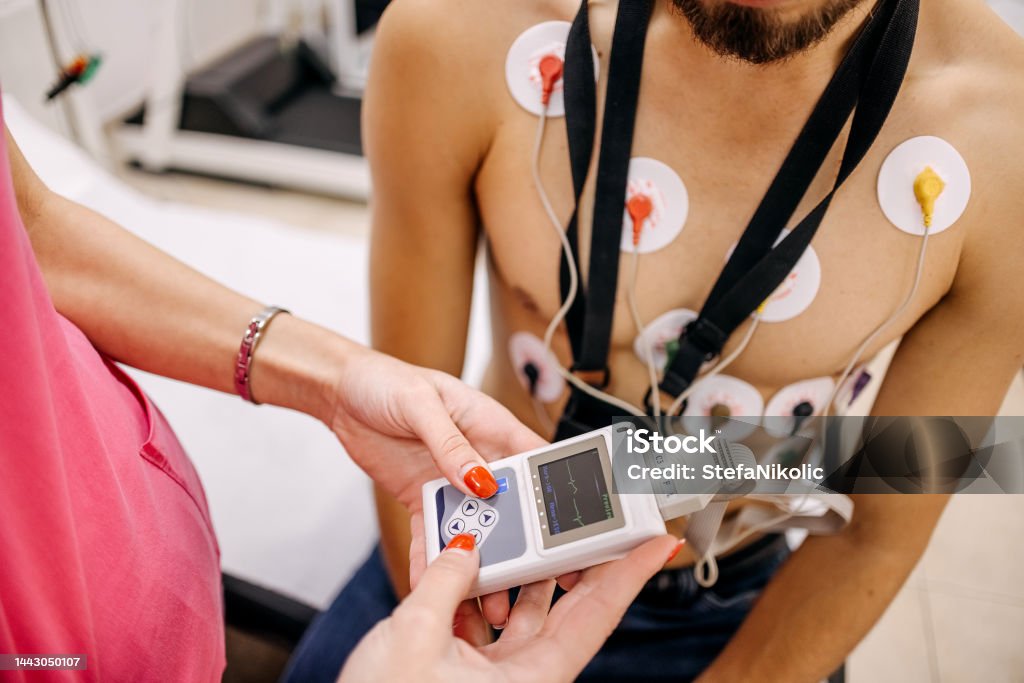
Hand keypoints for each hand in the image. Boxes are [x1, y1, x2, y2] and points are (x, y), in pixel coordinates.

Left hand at [325, 346, 545, 581]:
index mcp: (490, 425)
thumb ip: (450, 443)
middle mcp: (477, 456)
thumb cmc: (386, 380)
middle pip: (508, 504)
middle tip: (515, 575)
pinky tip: (430, 579)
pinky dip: (432, 557)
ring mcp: (450, 480)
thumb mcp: (421, 404)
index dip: (547, 493)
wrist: (340, 392)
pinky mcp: (423, 497)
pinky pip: (433, 532)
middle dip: (514, 541)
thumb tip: (478, 479)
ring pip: (474, 524)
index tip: (553, 528)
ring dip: (476, 556)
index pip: (531, 461)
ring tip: (478, 590)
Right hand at [338, 533, 681, 682]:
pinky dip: (480, 593)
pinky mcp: (472, 673)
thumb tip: (464, 548)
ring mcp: (500, 674)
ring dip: (517, 573)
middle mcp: (526, 676)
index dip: (629, 574)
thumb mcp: (414, 637)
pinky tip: (470, 567)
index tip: (656, 543)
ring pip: (524, 611)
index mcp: (533, 678)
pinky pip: (488, 622)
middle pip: (567, 606)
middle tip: (597, 519)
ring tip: (520, 532)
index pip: (597, 615)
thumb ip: (444, 581)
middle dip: (579, 560)